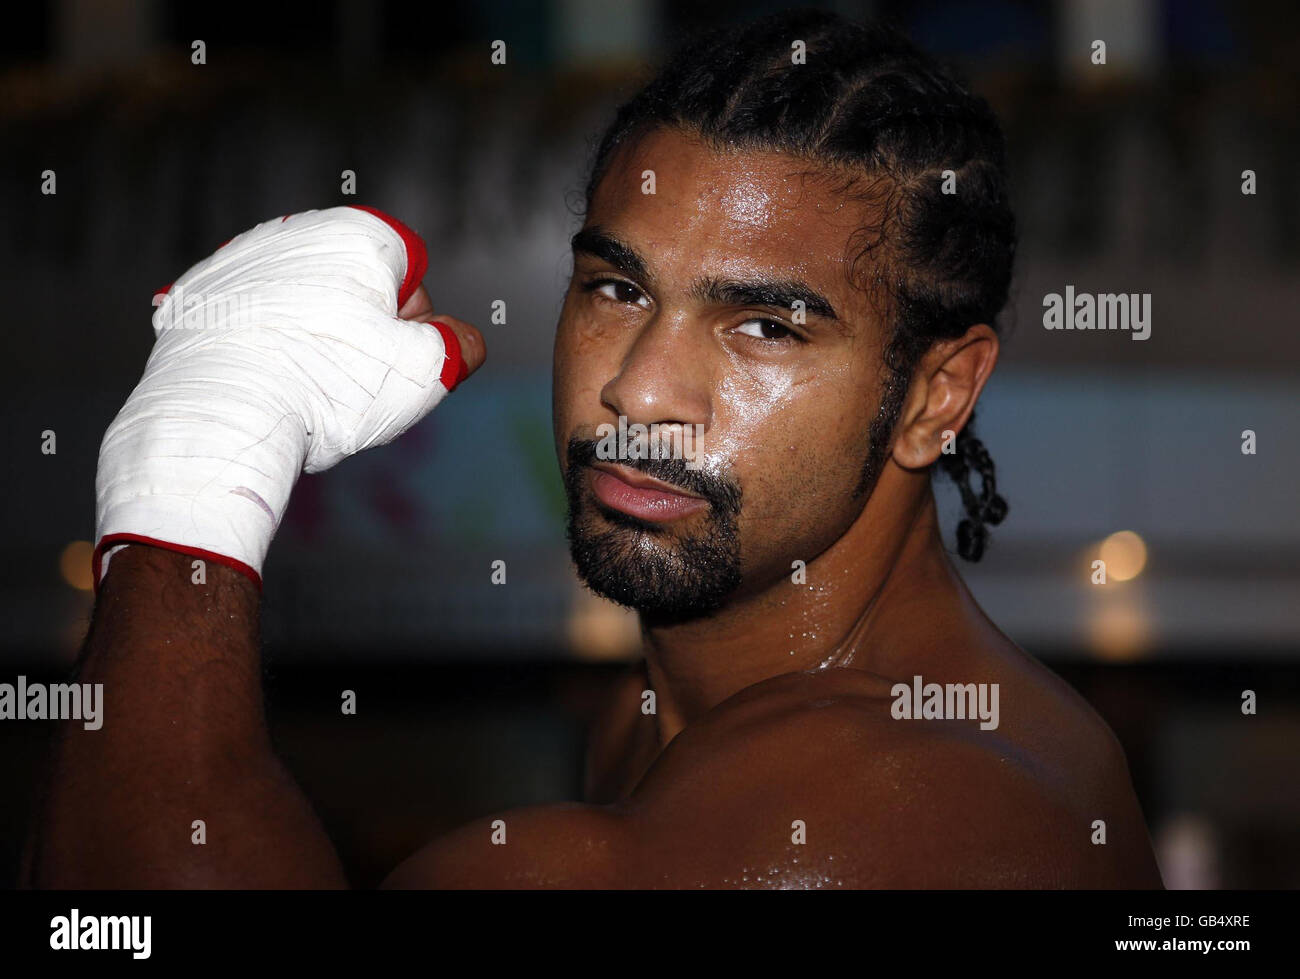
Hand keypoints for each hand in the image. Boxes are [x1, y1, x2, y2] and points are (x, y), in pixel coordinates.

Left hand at [94, 206, 484, 588]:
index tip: (396, 358)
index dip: (413, 321)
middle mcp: (295, 231)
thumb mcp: (425, 372)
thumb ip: (459, 347)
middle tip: (352, 380)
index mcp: (356, 235)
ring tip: (302, 384)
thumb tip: (465, 341)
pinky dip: (260, 343)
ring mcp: (239, 261)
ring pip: (298, 299)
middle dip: (360, 327)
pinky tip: (261, 381)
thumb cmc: (330, 386)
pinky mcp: (198, 295)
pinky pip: (246, 317)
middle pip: (352, 282)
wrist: (224, 413)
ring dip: (310, 336)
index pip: (411, 271)